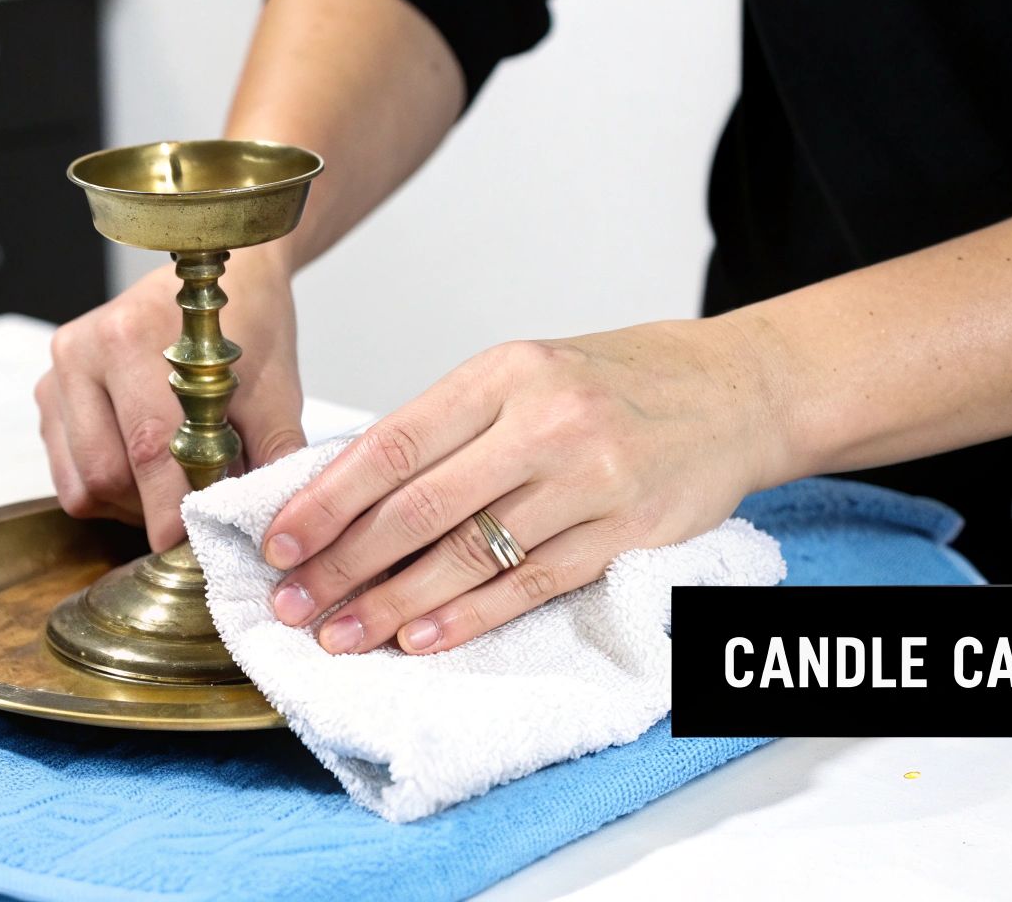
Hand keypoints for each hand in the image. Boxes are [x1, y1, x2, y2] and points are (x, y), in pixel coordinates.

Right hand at [36, 250, 304, 550]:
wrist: (226, 277)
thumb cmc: (250, 328)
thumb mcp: (274, 390)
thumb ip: (272, 455)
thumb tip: (271, 523)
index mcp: (132, 338)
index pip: (149, 447)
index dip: (171, 508)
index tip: (191, 543)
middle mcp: (82, 352)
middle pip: (106, 474)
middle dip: (151, 508)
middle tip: (195, 508)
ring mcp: (58, 373)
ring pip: (81, 483)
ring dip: (128, 502)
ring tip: (172, 482)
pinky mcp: (48, 393)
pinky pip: (67, 473)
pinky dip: (106, 486)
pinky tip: (144, 467)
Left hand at [259, 318, 791, 653]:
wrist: (732, 391)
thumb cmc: (612, 384)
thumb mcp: (525, 374)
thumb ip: (448, 426)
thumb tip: (347, 494)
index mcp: (505, 372)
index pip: (395, 444)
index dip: (327, 500)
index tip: (279, 543)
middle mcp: (545, 421)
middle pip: (422, 506)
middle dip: (346, 563)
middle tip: (295, 605)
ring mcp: (590, 479)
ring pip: (472, 553)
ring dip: (397, 604)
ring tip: (343, 635)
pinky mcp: (627, 532)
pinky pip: (532, 583)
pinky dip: (471, 617)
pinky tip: (423, 640)